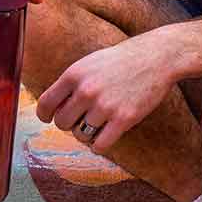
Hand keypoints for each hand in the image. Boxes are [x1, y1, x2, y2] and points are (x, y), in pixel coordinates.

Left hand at [35, 33, 176, 154]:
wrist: (157, 57)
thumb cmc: (122, 60)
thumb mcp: (90, 64)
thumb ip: (71, 84)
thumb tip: (54, 110)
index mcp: (74, 74)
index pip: (45, 103)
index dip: (45, 115)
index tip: (49, 118)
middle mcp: (86, 90)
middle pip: (62, 123)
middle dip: (69, 124)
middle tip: (81, 119)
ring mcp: (105, 106)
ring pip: (81, 135)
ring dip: (87, 134)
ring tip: (98, 124)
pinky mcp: (124, 118)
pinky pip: (100, 145)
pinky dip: (99, 145)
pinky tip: (105, 136)